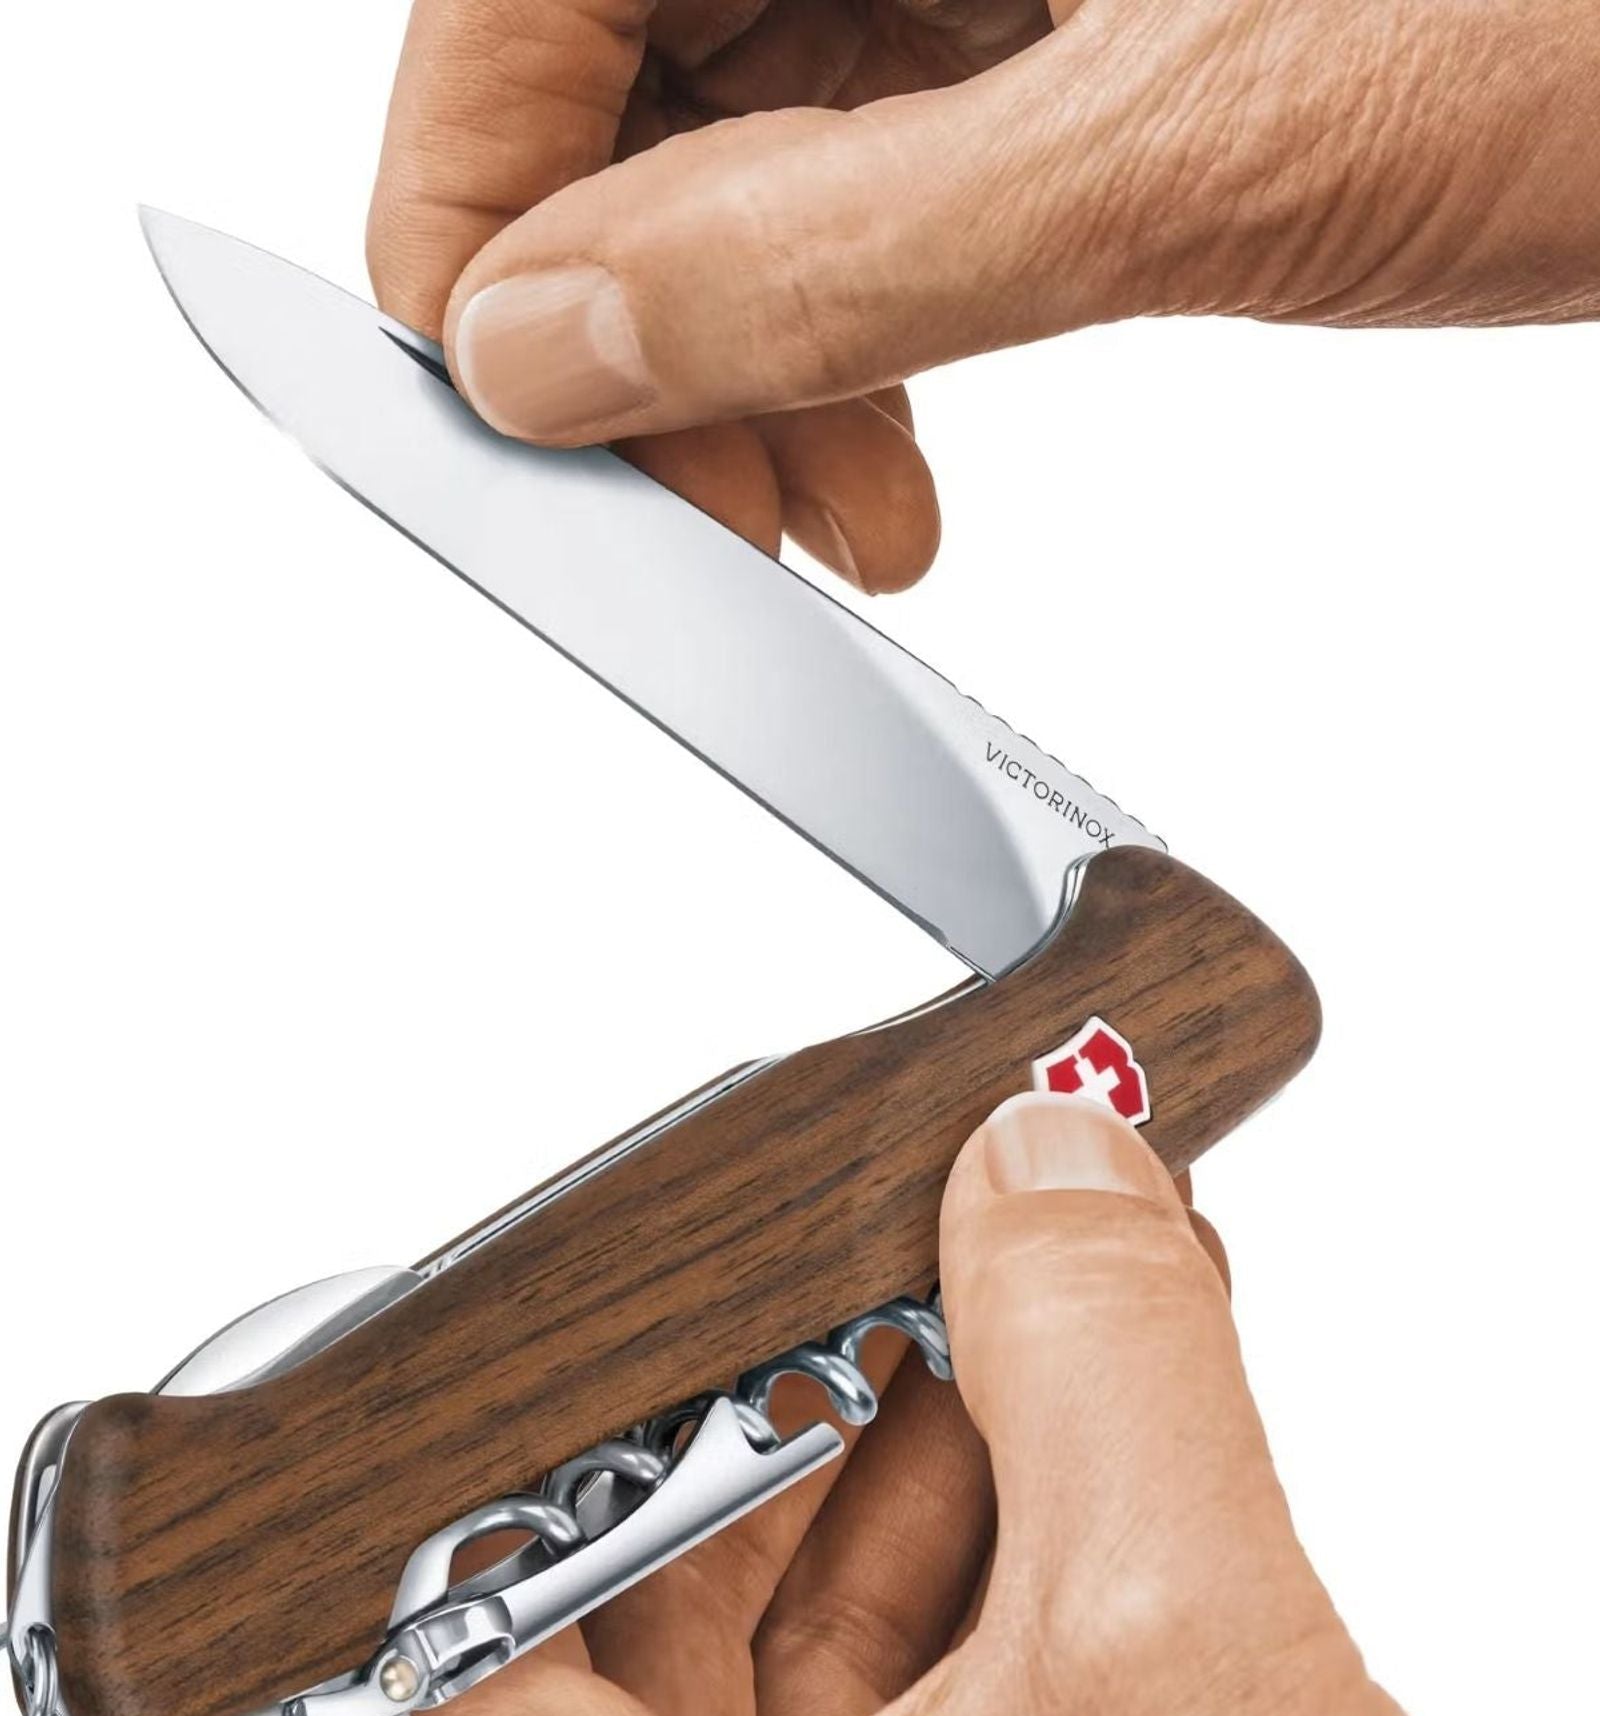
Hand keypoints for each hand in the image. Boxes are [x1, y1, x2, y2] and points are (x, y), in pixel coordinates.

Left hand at [314, 1094, 1560, 1715]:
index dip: (585, 1377)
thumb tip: (1053, 1165)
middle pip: (637, 1590)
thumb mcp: (1185, 1678)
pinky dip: (971, 1587)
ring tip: (1011, 1307)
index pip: (456, 1570)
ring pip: (776, 1654)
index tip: (703, 1255)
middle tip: (900, 1239)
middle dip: (802, 1395)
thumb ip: (1105, 1367)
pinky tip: (1065, 1456)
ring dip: (913, 1470)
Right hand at [367, 0, 1598, 593]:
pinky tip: (898, 455)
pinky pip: (873, 174)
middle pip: (625, 77)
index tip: (508, 417)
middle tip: (712, 517)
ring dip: (757, 366)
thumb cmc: (1582, 4)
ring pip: (745, 145)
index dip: (478, 210)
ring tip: (844, 526)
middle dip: (643, 331)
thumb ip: (827, 250)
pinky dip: (860, 335)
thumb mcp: (1178, 157)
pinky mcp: (1064, 18)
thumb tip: (546, 340)